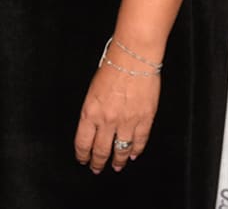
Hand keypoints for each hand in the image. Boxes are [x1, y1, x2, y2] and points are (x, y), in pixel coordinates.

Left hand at [73, 43, 160, 174]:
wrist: (133, 58)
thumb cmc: (112, 67)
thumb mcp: (93, 90)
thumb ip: (93, 111)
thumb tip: (95, 127)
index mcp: (90, 112)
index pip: (83, 142)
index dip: (82, 155)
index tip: (83, 160)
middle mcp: (107, 120)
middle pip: (101, 150)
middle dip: (98, 162)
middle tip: (97, 168)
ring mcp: (127, 122)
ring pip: (121, 150)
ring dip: (117, 161)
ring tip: (116, 166)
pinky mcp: (144, 119)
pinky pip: (139, 141)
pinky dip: (136, 150)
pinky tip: (132, 154)